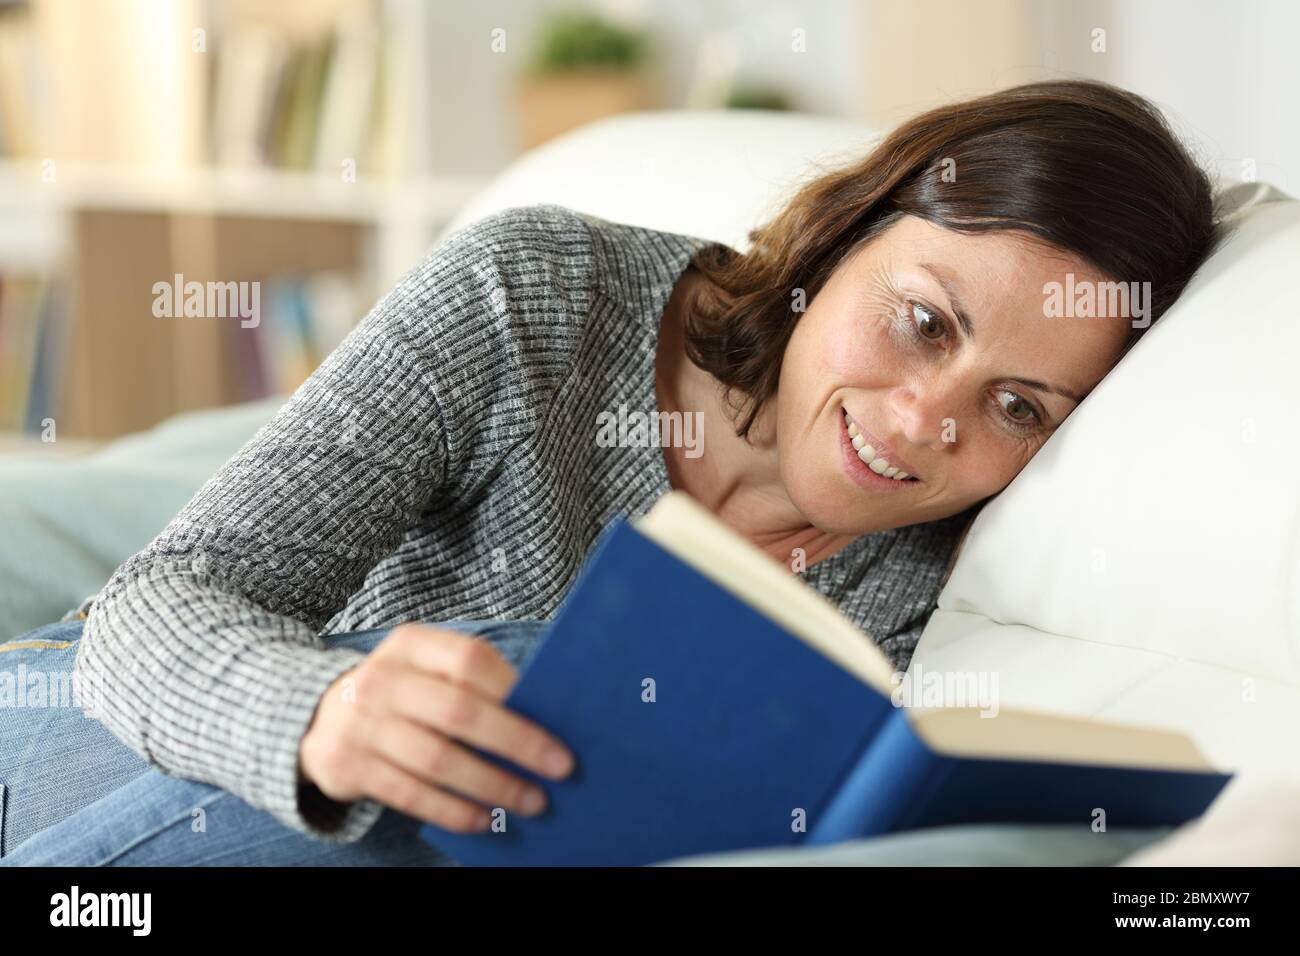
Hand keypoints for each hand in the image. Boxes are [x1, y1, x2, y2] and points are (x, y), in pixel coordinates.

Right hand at [299, 622, 574, 831]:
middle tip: (560, 767)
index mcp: (410, 645)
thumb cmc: (404, 693)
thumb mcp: (427, 670)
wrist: (320, 717)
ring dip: (492, 785)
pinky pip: (411, 795)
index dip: (513, 691)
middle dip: (517, 743)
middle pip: (459, 712)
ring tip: (531, 801)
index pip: (468, 660)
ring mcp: (360, 723)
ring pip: (438, 760)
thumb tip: (544, 716)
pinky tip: (486, 819)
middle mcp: (381, 679)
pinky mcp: (348, 766)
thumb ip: (474, 683)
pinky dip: (454, 811)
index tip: (557, 719)